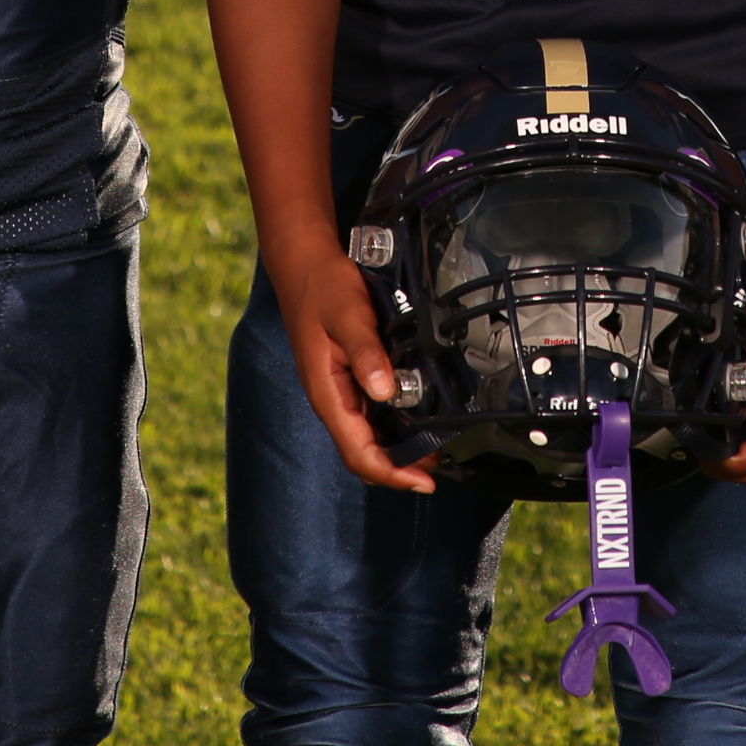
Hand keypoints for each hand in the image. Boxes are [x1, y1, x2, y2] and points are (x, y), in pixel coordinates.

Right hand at [271, 235, 438, 493]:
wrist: (305, 263)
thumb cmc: (324, 287)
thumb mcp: (348, 315)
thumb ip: (367, 352)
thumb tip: (385, 390)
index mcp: (327, 393)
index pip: (358, 453)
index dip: (391, 473)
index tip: (424, 481)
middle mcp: (332, 399)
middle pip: (364, 453)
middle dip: (400, 468)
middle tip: (440, 466)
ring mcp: (339, 391)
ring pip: (368, 436)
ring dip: (399, 449)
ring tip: (435, 449)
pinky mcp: (347, 378)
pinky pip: (370, 414)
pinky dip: (394, 426)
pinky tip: (417, 419)